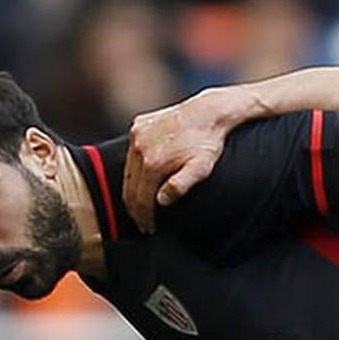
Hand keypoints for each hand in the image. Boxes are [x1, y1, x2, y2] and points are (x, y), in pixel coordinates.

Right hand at [124, 87, 255, 231]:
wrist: (210, 112)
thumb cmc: (208, 143)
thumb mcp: (201, 169)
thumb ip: (180, 186)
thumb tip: (161, 200)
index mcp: (153, 163)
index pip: (141, 199)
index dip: (144, 217)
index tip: (149, 227)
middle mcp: (140, 148)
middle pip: (130, 187)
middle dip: (135, 209)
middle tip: (143, 222)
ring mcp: (137, 135)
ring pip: (128, 171)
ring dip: (133, 189)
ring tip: (141, 204)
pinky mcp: (139, 125)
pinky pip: (131, 152)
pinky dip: (135, 167)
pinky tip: (143, 178)